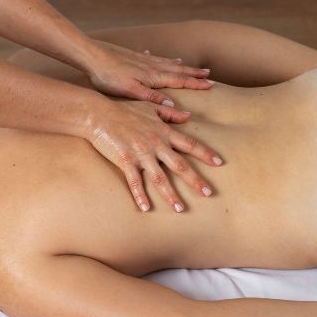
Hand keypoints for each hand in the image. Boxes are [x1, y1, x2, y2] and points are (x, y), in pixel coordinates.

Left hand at [85, 45, 213, 106]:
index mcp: (153, 77)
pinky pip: (148, 58)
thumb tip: (173, 104)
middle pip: (177, 71)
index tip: (211, 84)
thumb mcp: (131, 91)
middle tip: (208, 73)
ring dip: (178, 65)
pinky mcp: (130, 57)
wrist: (92, 56)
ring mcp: (141, 61)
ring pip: (164, 63)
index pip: (180, 82)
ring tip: (187, 65)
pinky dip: (155, 57)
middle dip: (193, 74)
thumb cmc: (109, 76)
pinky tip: (151, 54)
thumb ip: (152, 98)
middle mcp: (151, 67)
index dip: (196, 84)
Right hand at [86, 98, 221, 211]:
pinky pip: (134, 181)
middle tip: (208, 194)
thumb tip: (188, 115)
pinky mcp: (125, 160)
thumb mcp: (149, 107)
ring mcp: (140, 153)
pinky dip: (140, 195)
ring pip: (160, 177)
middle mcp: (155, 143)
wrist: (97, 113)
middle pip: (180, 165)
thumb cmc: (122, 109)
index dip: (205, 153)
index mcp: (163, 131)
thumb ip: (169, 112)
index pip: (189, 143)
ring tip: (180, 209)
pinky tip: (145, 208)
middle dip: (195, 180)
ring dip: (171, 195)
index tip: (219, 162)